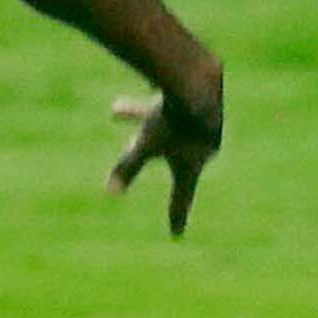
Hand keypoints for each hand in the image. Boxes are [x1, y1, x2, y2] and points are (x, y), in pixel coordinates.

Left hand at [106, 81, 222, 237]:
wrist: (200, 83)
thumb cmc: (173, 121)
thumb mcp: (147, 144)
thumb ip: (129, 166)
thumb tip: (111, 192)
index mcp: (192, 165)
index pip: (181, 197)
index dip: (176, 216)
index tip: (176, 235)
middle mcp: (203, 146)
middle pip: (169, 152)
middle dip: (146, 150)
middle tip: (131, 147)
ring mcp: (206, 122)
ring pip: (165, 121)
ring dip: (138, 117)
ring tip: (113, 109)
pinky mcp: (205, 99)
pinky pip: (173, 104)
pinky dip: (157, 101)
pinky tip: (146, 84)